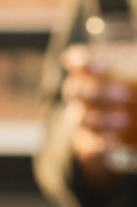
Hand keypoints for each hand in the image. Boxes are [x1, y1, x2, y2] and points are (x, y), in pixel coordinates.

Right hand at [61, 44, 136, 183]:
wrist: (124, 118)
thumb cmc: (132, 84)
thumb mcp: (134, 71)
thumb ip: (135, 73)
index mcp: (87, 70)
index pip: (76, 61)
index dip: (81, 62)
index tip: (95, 64)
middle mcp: (79, 93)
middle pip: (77, 91)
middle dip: (100, 93)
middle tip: (126, 94)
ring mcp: (82, 118)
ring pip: (84, 119)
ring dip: (104, 120)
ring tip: (126, 120)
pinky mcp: (88, 142)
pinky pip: (89, 145)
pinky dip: (103, 145)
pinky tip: (118, 142)